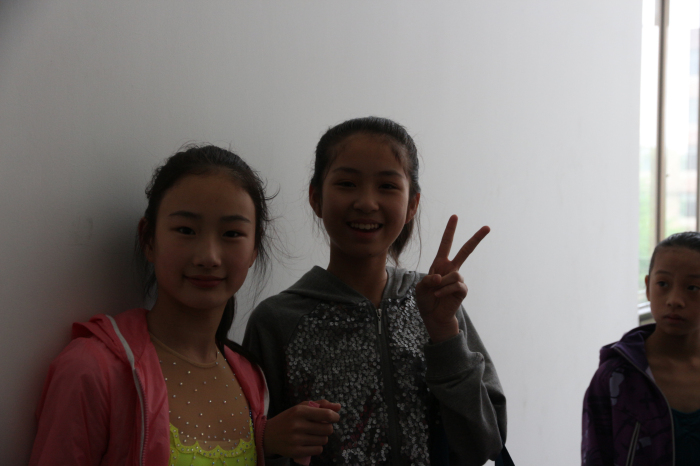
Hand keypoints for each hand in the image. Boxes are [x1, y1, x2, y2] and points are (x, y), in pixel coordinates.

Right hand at [263, 400, 340, 458]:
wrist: (268, 435)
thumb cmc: (288, 419)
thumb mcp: (301, 408)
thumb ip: (320, 405)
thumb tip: (339, 406)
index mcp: (299, 411)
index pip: (326, 415)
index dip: (335, 416)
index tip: (334, 418)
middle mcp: (297, 425)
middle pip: (328, 429)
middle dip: (327, 428)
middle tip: (320, 427)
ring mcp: (296, 440)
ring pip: (323, 440)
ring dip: (322, 438)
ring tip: (313, 435)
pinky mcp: (295, 452)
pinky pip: (317, 450)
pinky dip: (317, 447)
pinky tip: (309, 443)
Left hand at [415, 215, 489, 342]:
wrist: (433, 316)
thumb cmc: (426, 300)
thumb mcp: (421, 288)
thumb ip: (428, 280)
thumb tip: (441, 277)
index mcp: (440, 264)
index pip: (446, 244)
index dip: (450, 231)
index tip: (455, 216)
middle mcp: (451, 269)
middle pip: (466, 250)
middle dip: (476, 238)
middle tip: (488, 227)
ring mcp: (458, 279)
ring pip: (454, 274)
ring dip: (442, 284)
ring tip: (435, 292)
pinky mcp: (462, 290)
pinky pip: (456, 286)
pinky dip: (445, 291)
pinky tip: (439, 296)